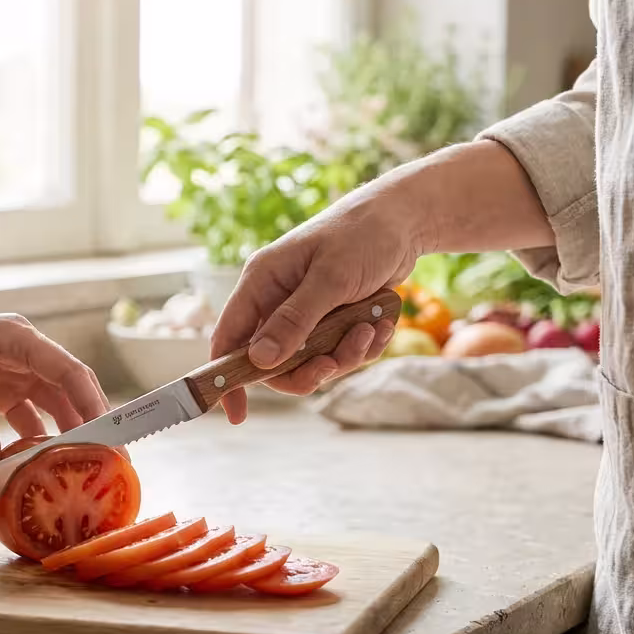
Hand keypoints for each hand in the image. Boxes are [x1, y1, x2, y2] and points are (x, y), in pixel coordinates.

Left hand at [0, 309, 111, 467]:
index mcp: (17, 338)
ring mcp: (13, 370)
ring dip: (64, 433)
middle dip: (88, 423)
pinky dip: (33, 438)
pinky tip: (37, 463)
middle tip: (107, 460)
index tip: (109, 437)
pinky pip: (27, 415)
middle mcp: (23, 352)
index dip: (93, 404)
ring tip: (80, 466)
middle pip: (68, 389)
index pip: (69, 372)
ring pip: (51, 404)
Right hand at [211, 180, 421, 423]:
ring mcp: (305, 312)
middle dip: (307, 369)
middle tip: (334, 365)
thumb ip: (294, 321)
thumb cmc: (362, 235)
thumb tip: (259, 361)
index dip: (228, 377)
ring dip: (344, 355)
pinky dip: (362, 345)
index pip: (229, 338)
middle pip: (274, 361)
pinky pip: (339, 352)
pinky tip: (380, 323)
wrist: (405, 220)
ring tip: (371, 329)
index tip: (236, 413)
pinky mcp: (332, 319)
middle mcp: (277, 300)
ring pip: (311, 361)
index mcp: (262, 283)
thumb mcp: (330, 279)